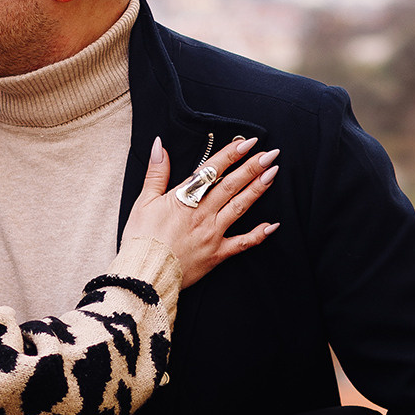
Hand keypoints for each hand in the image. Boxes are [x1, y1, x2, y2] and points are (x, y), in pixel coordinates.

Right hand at [124, 135, 280, 287]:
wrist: (144, 273)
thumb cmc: (141, 237)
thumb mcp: (143, 201)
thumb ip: (156, 172)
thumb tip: (159, 145)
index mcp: (184, 198)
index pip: (211, 170)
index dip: (230, 154)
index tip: (247, 142)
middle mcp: (203, 213)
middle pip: (231, 185)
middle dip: (252, 167)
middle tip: (270, 154)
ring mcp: (212, 234)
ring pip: (240, 207)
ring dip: (257, 190)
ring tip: (272, 174)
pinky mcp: (217, 254)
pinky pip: (242, 244)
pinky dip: (259, 235)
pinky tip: (273, 225)